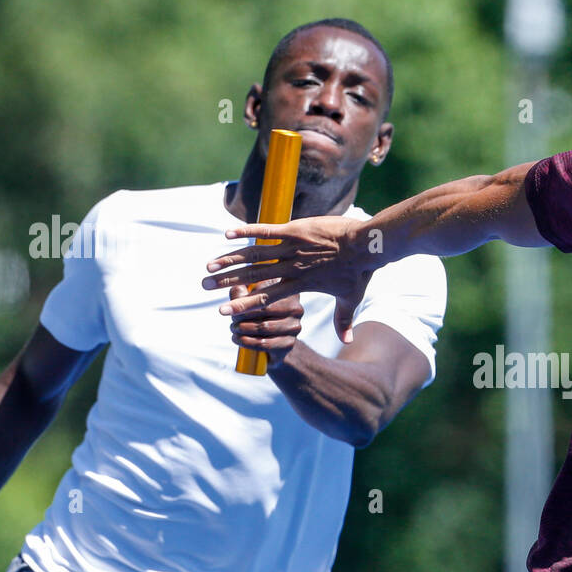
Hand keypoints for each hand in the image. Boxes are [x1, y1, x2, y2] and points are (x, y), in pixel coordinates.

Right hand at [203, 216, 371, 342]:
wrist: (367, 244)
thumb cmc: (359, 272)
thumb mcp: (350, 298)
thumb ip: (344, 320)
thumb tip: (348, 341)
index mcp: (300, 284)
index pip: (266, 297)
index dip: (244, 305)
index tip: (224, 311)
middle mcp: (292, 267)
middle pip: (253, 276)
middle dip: (227, 283)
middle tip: (204, 286)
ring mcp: (292, 247)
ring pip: (254, 254)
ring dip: (230, 259)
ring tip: (209, 265)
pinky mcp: (295, 230)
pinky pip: (266, 230)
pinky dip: (246, 231)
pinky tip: (226, 234)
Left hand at [227, 283, 304, 367]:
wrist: (270, 341)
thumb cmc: (257, 314)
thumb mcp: (248, 299)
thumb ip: (241, 291)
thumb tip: (235, 287)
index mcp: (287, 291)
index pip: (264, 293)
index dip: (245, 300)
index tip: (232, 306)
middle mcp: (296, 308)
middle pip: (265, 309)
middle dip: (243, 315)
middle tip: (232, 319)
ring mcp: (294, 326)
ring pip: (264, 327)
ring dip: (243, 329)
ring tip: (233, 328)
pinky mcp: (289, 343)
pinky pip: (265, 343)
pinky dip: (247, 341)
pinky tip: (238, 339)